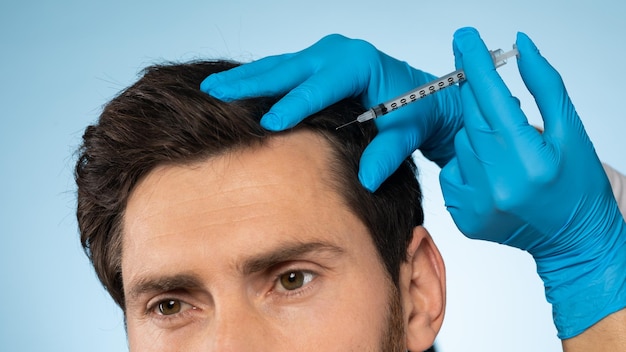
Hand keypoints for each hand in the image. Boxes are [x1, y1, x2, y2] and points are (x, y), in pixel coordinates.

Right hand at [200, 34, 462, 190]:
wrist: (426, 95)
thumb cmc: (418, 110)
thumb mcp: (407, 131)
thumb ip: (388, 153)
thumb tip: (368, 178)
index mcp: (358, 63)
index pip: (318, 86)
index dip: (293, 105)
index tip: (268, 123)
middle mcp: (337, 53)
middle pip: (286, 69)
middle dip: (250, 83)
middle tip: (215, 92)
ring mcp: (325, 56)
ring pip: (278, 67)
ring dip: (245, 79)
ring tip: (212, 88)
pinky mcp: (318, 64)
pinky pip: (283, 70)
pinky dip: (258, 80)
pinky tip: (235, 88)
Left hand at [439, 27, 625, 338]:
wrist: (573, 240)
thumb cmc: (578, 185)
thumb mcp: (572, 130)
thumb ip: (544, 85)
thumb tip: (520, 45)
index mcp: (529, 160)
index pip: (493, 99)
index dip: (476, 65)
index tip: (465, 38)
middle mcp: (499, 184)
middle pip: (472, 119)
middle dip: (476, 94)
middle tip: (480, 77)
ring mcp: (478, 204)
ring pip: (462, 145)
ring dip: (479, 135)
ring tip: (507, 149)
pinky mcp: (464, 217)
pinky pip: (453, 172)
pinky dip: (468, 165)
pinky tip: (493, 173)